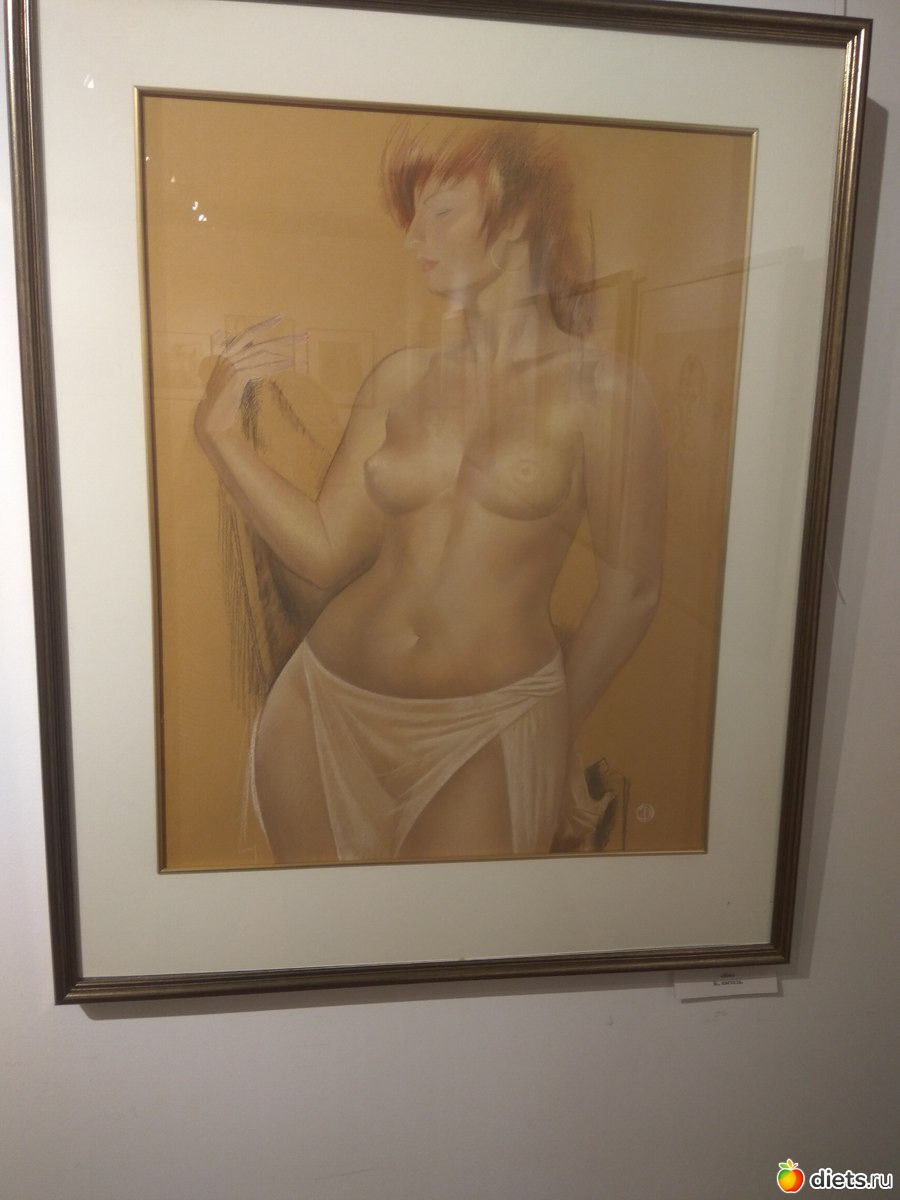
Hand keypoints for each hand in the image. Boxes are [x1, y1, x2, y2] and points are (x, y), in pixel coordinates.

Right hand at [195, 316, 298, 440]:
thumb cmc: (222, 401)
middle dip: (285, 339)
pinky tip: (289, 365)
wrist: (211, 418)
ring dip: (285, 355)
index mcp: (227, 353)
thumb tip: (259, 352)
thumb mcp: (234, 379)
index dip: (264, 324)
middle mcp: (228, 355)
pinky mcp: (236, 376)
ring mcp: (231, 365)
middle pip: (260, 341)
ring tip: (303, 356)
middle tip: (306, 336)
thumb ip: (244, 364)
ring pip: (263, 354)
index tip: (280, 317)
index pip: (248, 334)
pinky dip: (276, 366)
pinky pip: (260, 368)